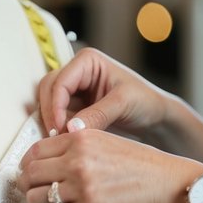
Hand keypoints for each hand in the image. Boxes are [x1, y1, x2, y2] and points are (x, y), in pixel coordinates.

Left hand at [18, 127, 202, 202]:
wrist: (173, 186)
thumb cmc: (145, 166)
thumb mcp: (109, 143)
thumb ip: (80, 147)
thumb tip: (50, 161)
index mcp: (81, 138)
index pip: (35, 151)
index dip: (30, 166)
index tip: (36, 176)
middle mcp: (78, 159)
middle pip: (30, 175)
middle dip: (31, 187)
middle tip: (41, 194)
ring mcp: (83, 185)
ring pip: (36, 198)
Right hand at [37, 47, 172, 137]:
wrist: (155, 117)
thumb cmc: (145, 102)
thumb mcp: (123, 104)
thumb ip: (97, 115)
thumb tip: (70, 129)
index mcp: (87, 61)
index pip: (60, 81)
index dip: (55, 104)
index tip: (60, 127)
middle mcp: (76, 72)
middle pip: (48, 90)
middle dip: (50, 113)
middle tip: (57, 136)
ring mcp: (74, 90)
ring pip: (47, 103)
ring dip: (51, 121)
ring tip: (63, 140)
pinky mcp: (73, 107)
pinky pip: (56, 116)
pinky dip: (57, 128)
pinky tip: (66, 140)